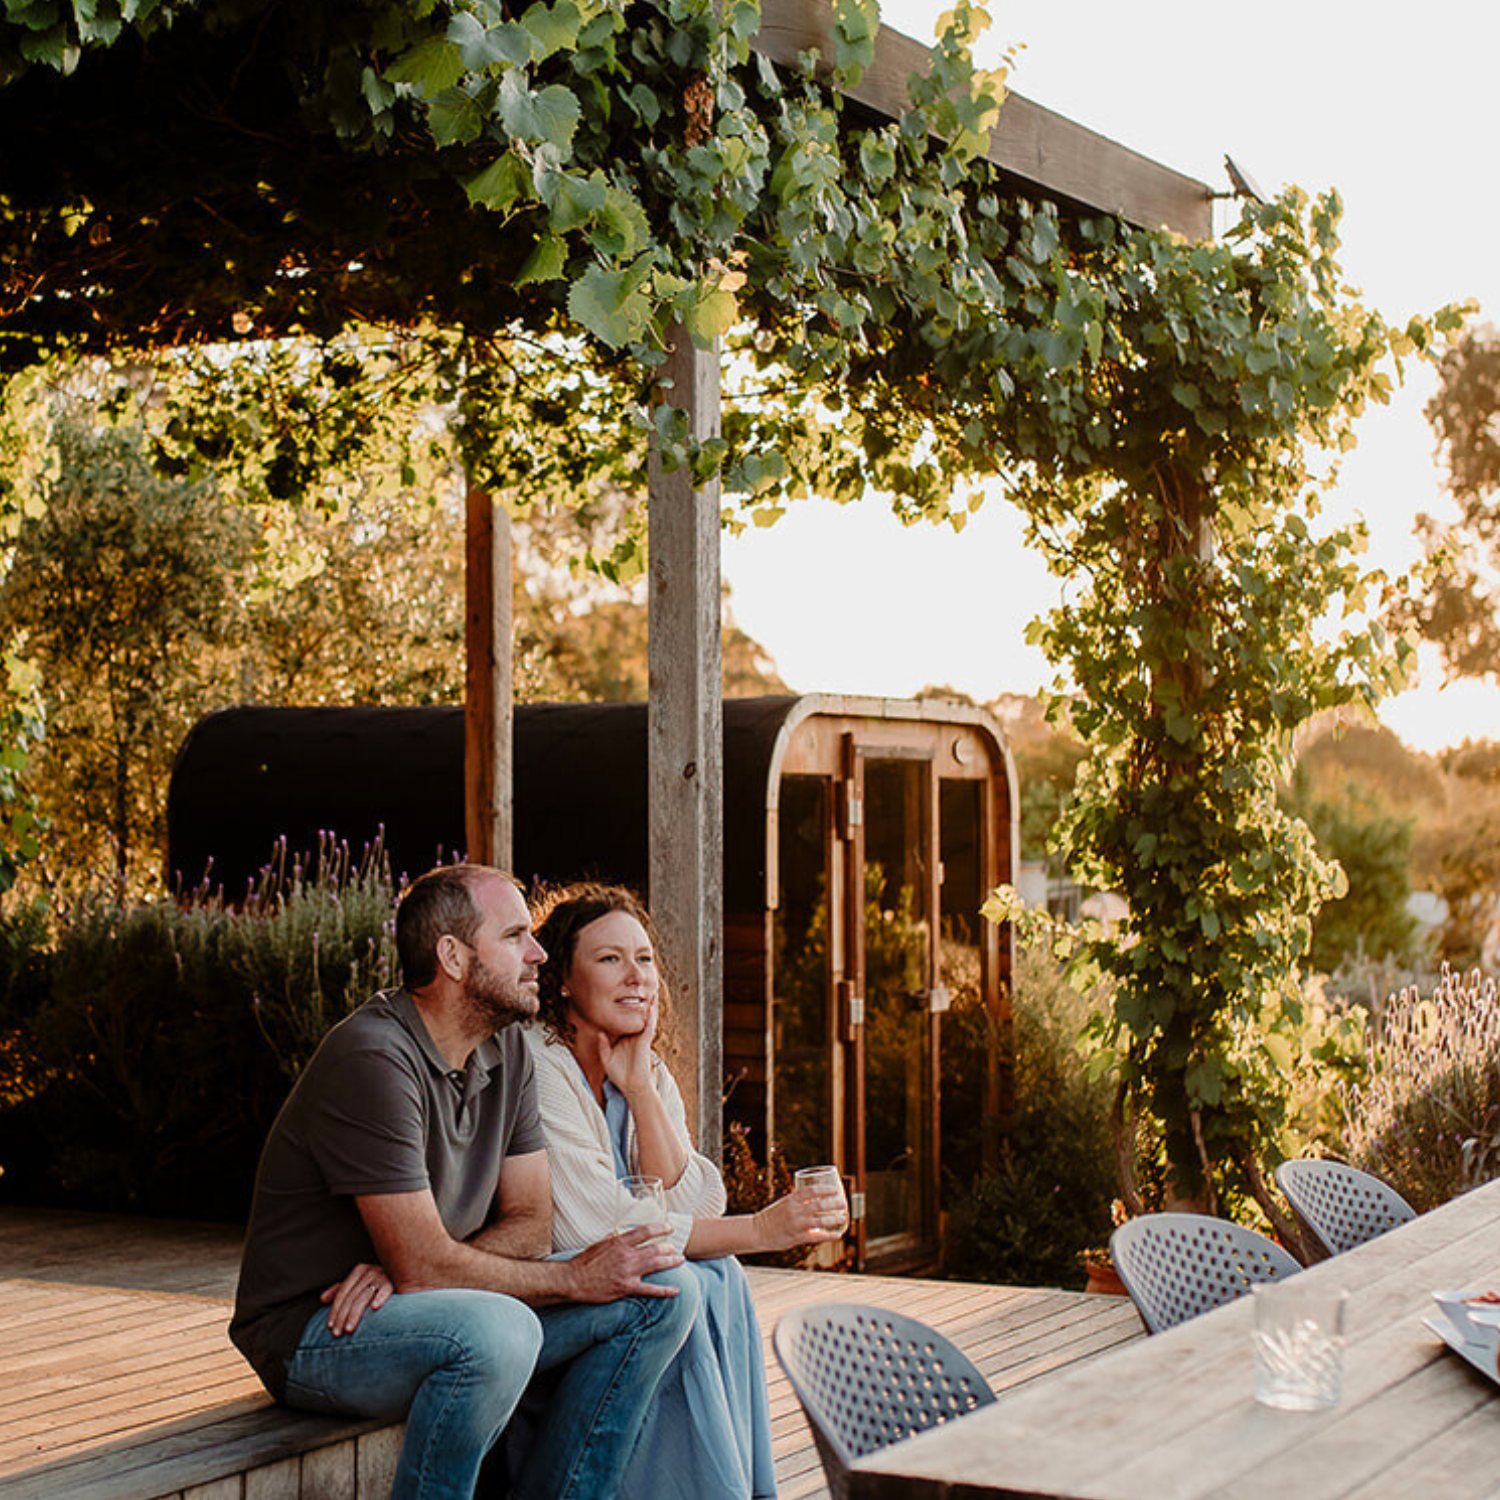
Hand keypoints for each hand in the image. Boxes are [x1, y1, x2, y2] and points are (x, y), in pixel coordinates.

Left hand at [321, 1261, 394, 1335]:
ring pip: (363, 1297)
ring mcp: (382, 1276)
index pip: (342, 1292)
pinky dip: (380, 1297)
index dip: (334, 1310)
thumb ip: (340, 1290)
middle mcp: (370, 1271)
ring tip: (349, 1329)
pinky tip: (374, 1307)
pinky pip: (385, 1290)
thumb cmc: (378, 1285)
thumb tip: (323, 1299)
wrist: (404, 1279)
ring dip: (355, 1314)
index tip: (330, 1326)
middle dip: (342, 1316)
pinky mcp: (394, 1282)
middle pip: (351, 1297)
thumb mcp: (358, 1284)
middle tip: (337, 1333)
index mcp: (359, 1271)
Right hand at [564, 1224, 682, 1301]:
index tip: (669, 1228)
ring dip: (670, 1261)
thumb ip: (615, 1239)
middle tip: (675, 1247)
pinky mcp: (626, 1288)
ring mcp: (628, 1272)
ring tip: (680, 1259)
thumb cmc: (585, 1261)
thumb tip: (622, 1234)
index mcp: (620, 1242)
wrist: (574, 1280)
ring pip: (656, 1265)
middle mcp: (627, 1256)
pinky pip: (650, 1290)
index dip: (660, 1228)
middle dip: (668, 1247)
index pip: (646, 1231)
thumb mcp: (600, 1244)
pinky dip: (664, 1290)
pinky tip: (675, 1290)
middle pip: (654, 1249)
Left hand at [598, 996, 658, 1099]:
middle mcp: (635, 1036)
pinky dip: (650, 1017)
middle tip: (644, 990)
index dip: (628, 1009)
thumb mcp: (606, 1058)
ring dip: (651, 1007)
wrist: (630, 1086)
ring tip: (653, 993)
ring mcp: (641, 1038)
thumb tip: (599, 1032)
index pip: (628, 1020)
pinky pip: (649, 1027)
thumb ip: (603, 1044)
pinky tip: (651, 1007)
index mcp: (627, 1038)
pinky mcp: (645, 1042)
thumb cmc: (620, 1074)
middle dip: (643, 1004)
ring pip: (647, 1019)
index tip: (624, 997)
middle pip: (640, 1016)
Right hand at [754, 1184, 848, 1251]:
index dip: (825, 1189)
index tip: (835, 1189)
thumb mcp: (784, 1204)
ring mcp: (796, 1224)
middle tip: (843, 1203)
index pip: (811, 1190)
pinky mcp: (797, 1237)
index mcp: (791, 1199)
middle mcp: (795, 1211)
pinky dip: (828, 1235)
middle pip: (818, 1205)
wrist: (757, 1231)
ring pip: (820, 1220)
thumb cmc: (772, 1217)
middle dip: (833, 1203)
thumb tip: (815, 1199)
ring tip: (843, 1217)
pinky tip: (837, 1235)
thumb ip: (798, 1202)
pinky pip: (816, 1236)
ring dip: (834, 1219)